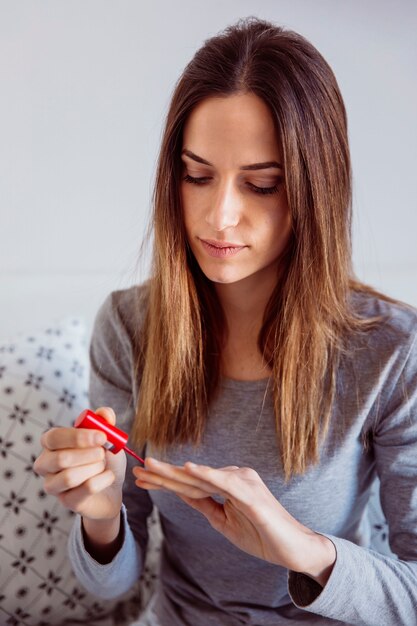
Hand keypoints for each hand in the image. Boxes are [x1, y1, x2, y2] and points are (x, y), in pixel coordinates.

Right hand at [33, 407, 125, 520]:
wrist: (112, 487)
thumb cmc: (103, 458)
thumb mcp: (106, 437)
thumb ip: (105, 422)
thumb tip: (105, 413)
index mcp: (51, 443)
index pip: (54, 437)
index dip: (78, 437)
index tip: (102, 437)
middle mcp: (46, 464)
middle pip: (60, 459)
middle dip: (88, 454)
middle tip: (103, 452)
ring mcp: (53, 485)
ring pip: (69, 477)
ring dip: (94, 468)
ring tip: (103, 465)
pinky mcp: (66, 502)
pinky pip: (85, 490)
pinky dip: (103, 480)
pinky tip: (108, 476)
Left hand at [133, 459, 335, 583]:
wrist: (293, 549)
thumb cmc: (261, 534)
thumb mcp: (224, 522)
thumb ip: (205, 505)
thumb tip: (183, 495)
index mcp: (226, 484)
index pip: (190, 483)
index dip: (164, 480)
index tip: (142, 478)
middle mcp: (233, 477)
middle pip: (191, 477)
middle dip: (162, 474)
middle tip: (137, 470)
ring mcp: (243, 482)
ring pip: (202, 477)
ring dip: (175, 473)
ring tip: (151, 467)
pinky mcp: (251, 494)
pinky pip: (225, 483)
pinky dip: (208, 475)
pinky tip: (190, 469)